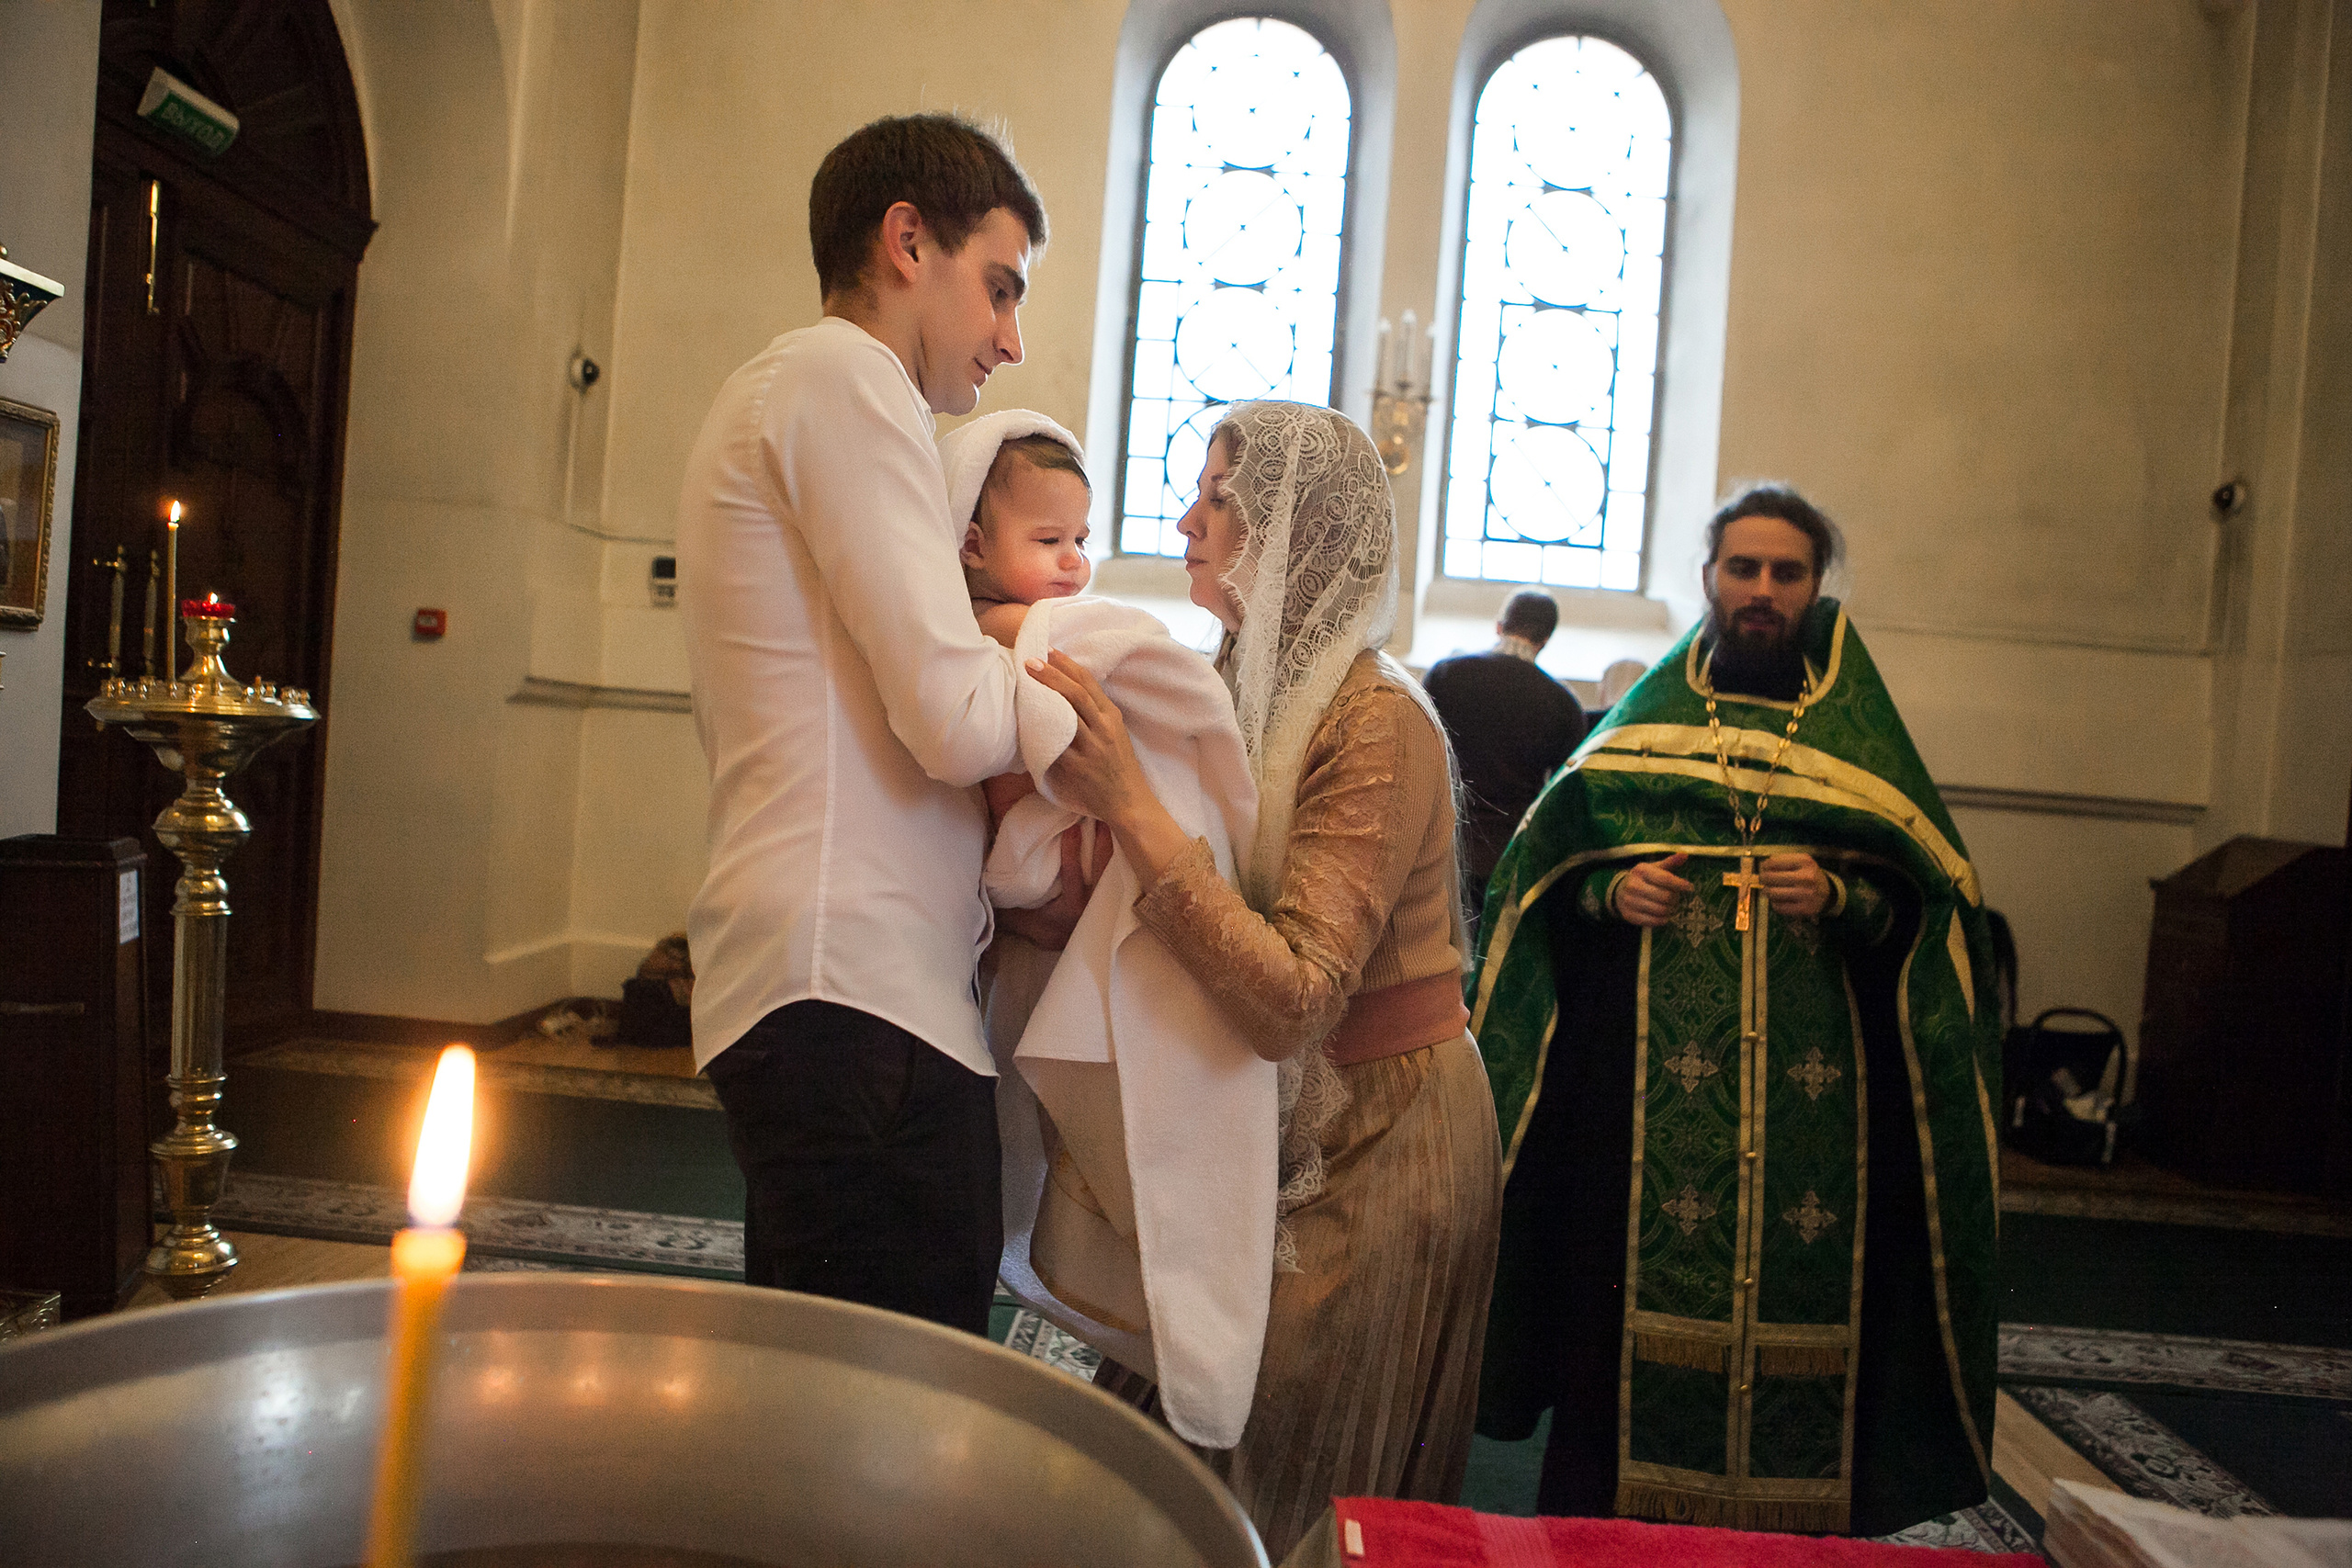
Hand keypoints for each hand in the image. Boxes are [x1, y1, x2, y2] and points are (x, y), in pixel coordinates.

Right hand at [996, 820, 1113, 950]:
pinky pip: (1118, 874)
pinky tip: (1119, 836)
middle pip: (1102, 870)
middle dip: (1102, 844)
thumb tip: (984, 882)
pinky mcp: (1112, 896)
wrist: (1060, 942)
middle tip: (1100, 817)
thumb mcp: (1020, 917)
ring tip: (1111, 820)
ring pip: (1113, 870)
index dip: (1072, 853)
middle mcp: (1093, 904)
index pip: (1073, 877)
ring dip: (1112, 847)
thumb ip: (1006, 902)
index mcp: (1072, 908)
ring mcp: (1105, 900)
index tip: (1073, 828)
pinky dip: (1118, 856)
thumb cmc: (1039, 925)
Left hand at [1027, 651, 1149, 822]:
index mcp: (1112, 718)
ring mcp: (1091, 747)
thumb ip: (1095, 717)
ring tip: (1027, 680)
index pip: (1090, 684)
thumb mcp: (1115, 735)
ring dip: (1046, 694)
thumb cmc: (1118, 768)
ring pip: (1067, 714)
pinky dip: (1041, 730)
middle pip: (1077, 693)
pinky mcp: (1078, 766)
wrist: (1129, 803)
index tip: (1050, 650)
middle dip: (1053, 673)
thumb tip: (1063, 696)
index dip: (1069, 665)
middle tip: (1031, 660)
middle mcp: (1103, 729)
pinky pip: (1056, 744)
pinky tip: (1026, 718)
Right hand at [1614, 853, 1692, 926]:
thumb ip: (1670, 862)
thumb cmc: (1644, 878)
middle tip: (1676, 898)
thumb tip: (1685, 854)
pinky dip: (1663, 919)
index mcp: (1641, 870)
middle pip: (1665, 896)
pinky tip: (1663, 914)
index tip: (1690, 887)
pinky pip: (1654, 921)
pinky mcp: (1629, 915)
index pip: (1665, 879)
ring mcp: (1629, 901)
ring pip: (1661, 910)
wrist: (1620, 892)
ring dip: (1670, 909)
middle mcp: (1633, 885)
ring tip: (1670, 906)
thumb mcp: (1655, 868)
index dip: (1680, 884)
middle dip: (1675, 898)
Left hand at [1760, 852, 1829, 918]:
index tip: (1764, 868)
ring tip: (1771, 889)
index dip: (1764, 866)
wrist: (1827, 892)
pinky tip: (1780, 899)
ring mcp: (1806, 894)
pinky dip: (1775, 903)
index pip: (1772, 862)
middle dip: (1763, 878)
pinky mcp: (1804, 909)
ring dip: (1767, 891)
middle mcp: (1806, 877)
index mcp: (1804, 862)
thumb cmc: (1808, 875)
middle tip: (1764, 880)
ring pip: (1772, 893)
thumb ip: (1781, 860)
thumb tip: (1762, 866)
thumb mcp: (1800, 861)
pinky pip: (1778, 906)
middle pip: (1770, 877)